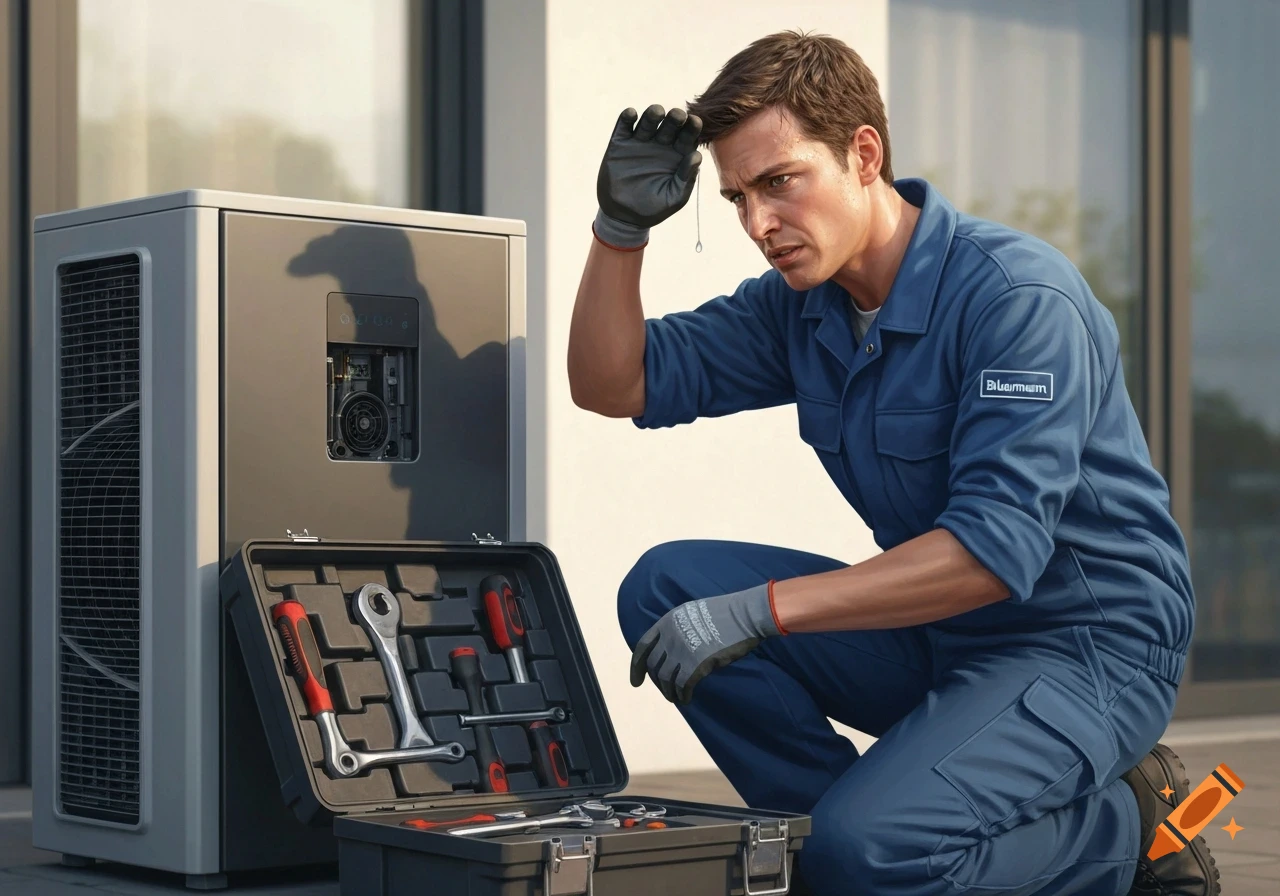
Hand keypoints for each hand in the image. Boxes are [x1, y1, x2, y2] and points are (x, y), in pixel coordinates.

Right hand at [594, 104, 702, 248]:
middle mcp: (660, 144)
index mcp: (677, 155)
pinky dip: (627, 118)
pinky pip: (624, 127)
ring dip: (653, 113)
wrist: (624, 217)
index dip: (692, 127)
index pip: (688, 136)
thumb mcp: (674, 197)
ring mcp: (640, 142)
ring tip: (657, 112)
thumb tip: (696, 155)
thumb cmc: (654, 208)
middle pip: (670, 124)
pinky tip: (631, 115)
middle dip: (675, 117)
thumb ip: (686, 178)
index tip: (695, 121)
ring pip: (648, 121)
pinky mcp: (620, 144)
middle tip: (677, 116)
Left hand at [629, 583, 782, 704]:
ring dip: (668, 692)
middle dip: (657, 682)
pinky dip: (682, 695)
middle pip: (654, 666)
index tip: (636, 682)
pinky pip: (682, 685)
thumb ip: (677, 628)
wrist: (744, 615)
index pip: (643, 647)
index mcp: (667, 622)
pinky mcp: (697, 664)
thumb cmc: (723, 613)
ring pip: (666, 679)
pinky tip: (686, 699)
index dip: (636, 666)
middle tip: (665, 691)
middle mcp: (670, 636)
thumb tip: (671, 648)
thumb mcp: (691, 613)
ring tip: (675, 698)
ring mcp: (682, 650)